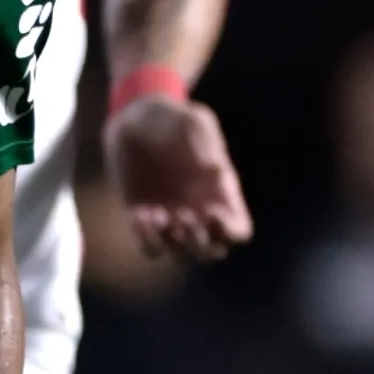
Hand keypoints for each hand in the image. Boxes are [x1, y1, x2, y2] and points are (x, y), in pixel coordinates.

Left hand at [103, 95, 252, 261]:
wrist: (135, 120)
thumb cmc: (172, 118)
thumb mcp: (193, 123)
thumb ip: (205, 145)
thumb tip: (214, 173)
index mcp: (220, 192)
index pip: (238, 230)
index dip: (228, 232)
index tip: (210, 213)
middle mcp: (199, 210)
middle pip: (212, 251)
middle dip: (198, 244)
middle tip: (180, 214)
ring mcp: (172, 217)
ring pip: (182, 255)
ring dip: (171, 244)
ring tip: (156, 214)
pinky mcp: (144, 217)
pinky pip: (151, 247)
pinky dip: (147, 240)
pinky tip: (139, 214)